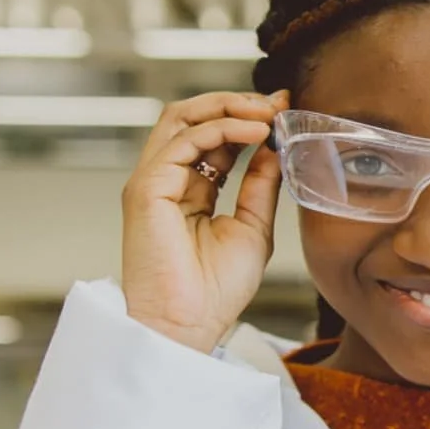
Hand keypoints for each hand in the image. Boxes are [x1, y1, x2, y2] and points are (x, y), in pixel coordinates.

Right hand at [121, 91, 287, 353]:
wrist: (188, 326)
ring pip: (181, 119)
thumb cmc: (214, 292)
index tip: (284, 108)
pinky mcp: (146, 189)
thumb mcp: (252, 227)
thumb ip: (259, 186)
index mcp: (189, 191)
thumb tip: (273, 149)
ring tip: (268, 112)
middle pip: (191, 119)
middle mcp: (167, 181)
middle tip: (276, 102)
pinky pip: (183, 141)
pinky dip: (222, 129)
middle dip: (235, 103)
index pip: (214, 139)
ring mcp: (153, 182)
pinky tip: (256, 133)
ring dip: (228, 107)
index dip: (247, 119)